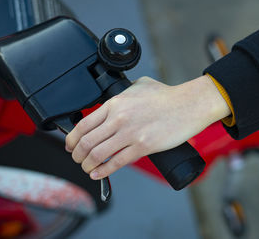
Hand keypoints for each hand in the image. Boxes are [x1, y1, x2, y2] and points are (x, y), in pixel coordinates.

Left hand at [65, 75, 230, 179]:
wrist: (188, 105)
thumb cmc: (167, 96)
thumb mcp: (139, 85)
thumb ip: (122, 93)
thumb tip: (113, 102)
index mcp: (115, 104)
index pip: (83, 124)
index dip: (71, 138)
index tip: (70, 144)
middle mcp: (119, 119)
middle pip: (87, 142)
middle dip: (77, 155)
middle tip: (77, 158)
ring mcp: (131, 134)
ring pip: (98, 155)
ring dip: (88, 165)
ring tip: (87, 168)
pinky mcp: (143, 147)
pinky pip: (117, 163)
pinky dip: (103, 171)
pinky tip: (98, 174)